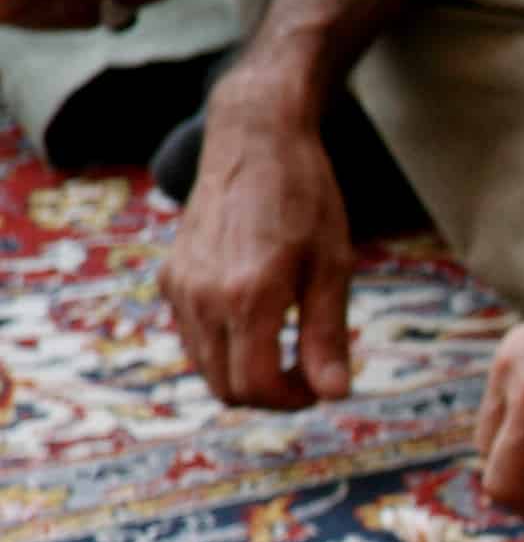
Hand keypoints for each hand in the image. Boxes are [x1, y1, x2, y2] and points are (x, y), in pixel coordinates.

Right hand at [161, 76, 355, 408]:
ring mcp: (179, 286)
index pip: (258, 387)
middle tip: (309, 371)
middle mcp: (202, 296)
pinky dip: (226, 347)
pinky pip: (194, 336)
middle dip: (271, 394)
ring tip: (288, 344)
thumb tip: (334, 395)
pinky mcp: (170, 276)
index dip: (294, 400)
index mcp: (247, 295)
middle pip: (227, 388)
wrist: (255, 141)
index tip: (320, 385)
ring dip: (246, 373)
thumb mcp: (333, 267)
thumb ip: (328, 335)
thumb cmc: (306, 200)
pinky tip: (259, 319)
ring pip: (206, 367)